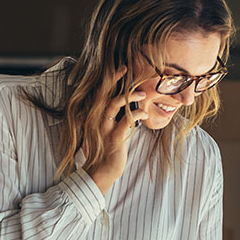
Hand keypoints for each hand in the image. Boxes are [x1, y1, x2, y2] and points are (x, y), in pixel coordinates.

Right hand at [87, 66, 146, 193]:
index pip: (100, 92)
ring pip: (114, 104)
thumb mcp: (106, 130)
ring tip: (143, 94)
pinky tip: (145, 113)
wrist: (100, 171)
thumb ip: (112, 117)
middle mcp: (96, 119)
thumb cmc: (105, 150)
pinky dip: (137, 115)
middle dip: (115, 79)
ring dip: (129, 97)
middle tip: (127, 68)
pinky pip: (125, 122)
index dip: (109, 79)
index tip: (121, 68)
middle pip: (104, 93)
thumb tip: (125, 105)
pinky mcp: (113, 138)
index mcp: (94, 115)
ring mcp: (103, 128)